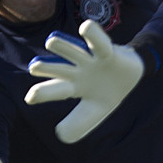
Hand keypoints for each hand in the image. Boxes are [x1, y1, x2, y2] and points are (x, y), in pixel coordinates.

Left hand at [24, 19, 143, 143]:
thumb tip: (60, 135)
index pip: (56, 89)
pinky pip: (100, 42)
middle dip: (48, 68)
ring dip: (63, 46)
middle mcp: (78, 70)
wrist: (132, 73)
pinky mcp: (107, 51)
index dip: (43, 93)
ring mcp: (91, 59)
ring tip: (51, 41)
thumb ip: (79, 123)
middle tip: (34, 67)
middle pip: (60, 68)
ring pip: (75, 51)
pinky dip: (94, 35)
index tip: (30, 97)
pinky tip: (86, 27)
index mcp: (73, 85)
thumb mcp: (95, 111)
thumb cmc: (107, 90)